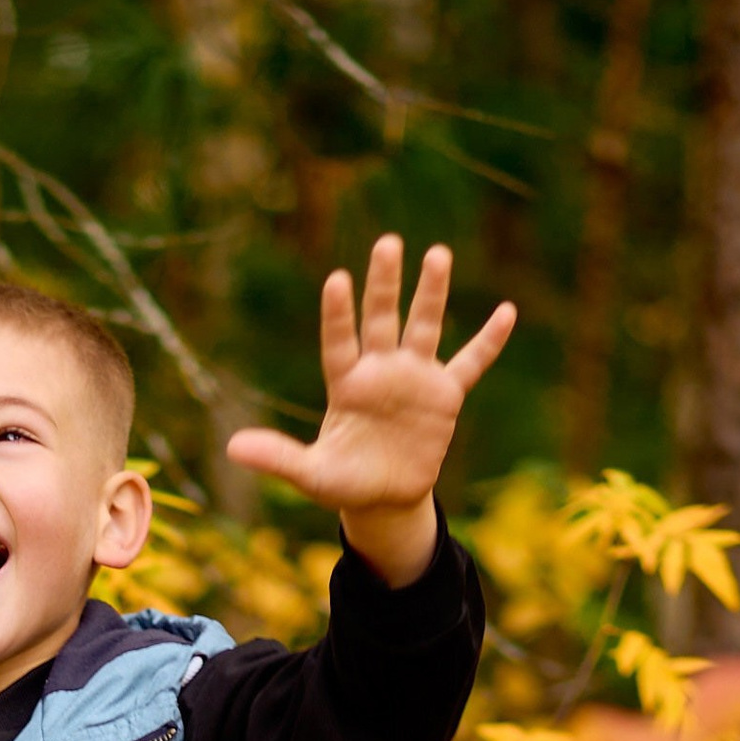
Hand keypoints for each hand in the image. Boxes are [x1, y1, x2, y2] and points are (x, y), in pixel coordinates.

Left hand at [225, 240, 513, 587]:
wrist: (384, 498)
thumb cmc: (344, 481)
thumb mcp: (311, 475)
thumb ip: (278, 458)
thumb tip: (233, 448)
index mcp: (346, 384)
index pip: (339, 341)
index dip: (338, 314)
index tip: (337, 280)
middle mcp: (380, 370)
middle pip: (382, 319)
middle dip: (385, 283)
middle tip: (387, 243)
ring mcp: (414, 378)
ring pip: (423, 327)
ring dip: (432, 294)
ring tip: (438, 254)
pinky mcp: (444, 395)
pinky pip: (471, 363)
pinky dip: (488, 340)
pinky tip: (507, 311)